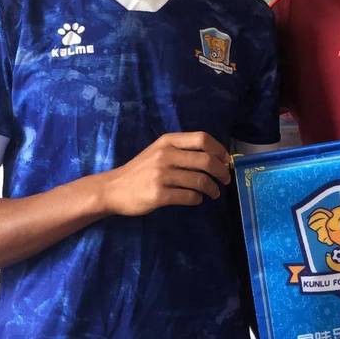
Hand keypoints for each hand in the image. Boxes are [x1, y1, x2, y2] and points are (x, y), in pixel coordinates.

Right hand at [102, 131, 230, 214]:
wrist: (113, 189)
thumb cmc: (141, 170)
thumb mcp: (159, 151)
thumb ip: (182, 151)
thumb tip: (216, 157)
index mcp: (167, 141)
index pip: (202, 138)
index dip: (219, 149)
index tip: (226, 160)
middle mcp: (165, 155)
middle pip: (206, 160)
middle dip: (221, 172)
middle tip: (226, 180)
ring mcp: (161, 175)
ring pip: (200, 180)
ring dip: (212, 189)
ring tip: (214, 193)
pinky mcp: (158, 194)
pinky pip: (189, 197)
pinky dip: (198, 199)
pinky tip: (197, 200)